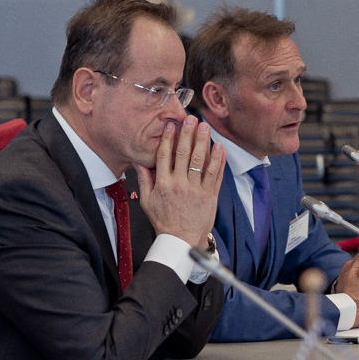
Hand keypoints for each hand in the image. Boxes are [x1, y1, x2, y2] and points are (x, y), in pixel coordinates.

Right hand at [135, 116, 225, 246]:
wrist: (181, 240)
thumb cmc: (164, 220)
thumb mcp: (147, 201)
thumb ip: (144, 180)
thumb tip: (138, 162)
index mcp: (163, 184)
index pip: (165, 155)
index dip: (168, 138)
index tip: (171, 124)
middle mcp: (179, 185)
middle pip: (184, 154)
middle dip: (188, 134)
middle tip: (191, 119)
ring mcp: (196, 190)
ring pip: (201, 162)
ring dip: (204, 142)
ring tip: (206, 127)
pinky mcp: (210, 196)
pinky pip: (215, 175)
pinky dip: (218, 160)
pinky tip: (220, 147)